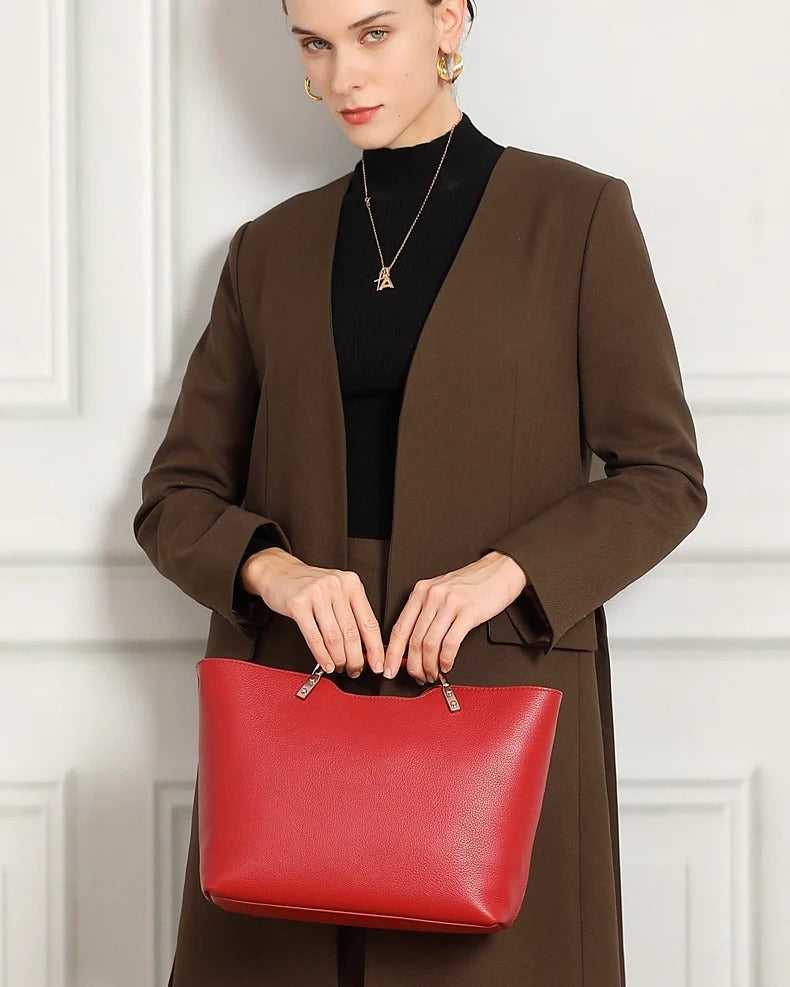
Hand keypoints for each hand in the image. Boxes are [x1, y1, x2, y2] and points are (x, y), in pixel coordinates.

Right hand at [241, 548, 385, 676]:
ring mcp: (317, 594)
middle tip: (355, 670)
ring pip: (334, 637)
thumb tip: (365, 647)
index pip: (369, 622)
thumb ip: (351, 613)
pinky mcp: (298, 604)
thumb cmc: (310, 585)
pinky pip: (314, 637)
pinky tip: (326, 664)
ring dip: (339, 659)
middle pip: (352, 632)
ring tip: (340, 667)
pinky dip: (322, 655)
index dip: (375, 648)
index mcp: (351, 584)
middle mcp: (336, 586)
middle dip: (355, 658)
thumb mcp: (337, 591)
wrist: (279, 571)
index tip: (377, 664)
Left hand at [382, 551, 528, 683]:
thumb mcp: (440, 591)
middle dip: (413, 665)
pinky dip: (446, 660)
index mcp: (421, 591)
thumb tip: (412, 644)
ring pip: (430, 644)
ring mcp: (450, 603)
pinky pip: (450, 643)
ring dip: (430, 666)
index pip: (399, 628)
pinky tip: (447, 665)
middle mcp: (432, 596)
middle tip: (418, 676)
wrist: (500, 569)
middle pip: (414, 640)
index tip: (389, 669)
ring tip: (433, 674)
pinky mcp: (469, 611)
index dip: (392, 654)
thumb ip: (425, 612)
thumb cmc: (471, 583)